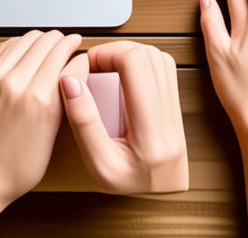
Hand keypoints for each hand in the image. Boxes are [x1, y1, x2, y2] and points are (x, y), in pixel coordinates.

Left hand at [0, 30, 81, 225]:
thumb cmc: (11, 171)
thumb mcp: (51, 139)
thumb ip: (63, 103)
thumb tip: (73, 78)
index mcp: (41, 100)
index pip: (66, 56)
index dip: (79, 52)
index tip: (82, 52)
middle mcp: (17, 82)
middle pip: (48, 42)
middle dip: (63, 41)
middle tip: (69, 44)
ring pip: (27, 39)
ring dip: (43, 39)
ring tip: (50, 46)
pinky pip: (6, 47)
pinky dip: (21, 44)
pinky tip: (27, 51)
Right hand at [59, 42, 188, 192]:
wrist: (159, 198)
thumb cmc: (128, 184)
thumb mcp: (96, 164)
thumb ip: (83, 122)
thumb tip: (70, 82)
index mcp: (152, 133)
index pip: (137, 65)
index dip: (108, 54)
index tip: (88, 65)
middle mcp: (170, 118)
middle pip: (149, 55)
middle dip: (117, 51)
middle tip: (96, 65)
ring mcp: (177, 110)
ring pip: (160, 58)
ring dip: (130, 55)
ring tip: (108, 70)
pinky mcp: (176, 106)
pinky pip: (164, 70)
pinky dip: (141, 64)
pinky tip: (124, 77)